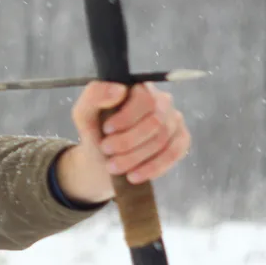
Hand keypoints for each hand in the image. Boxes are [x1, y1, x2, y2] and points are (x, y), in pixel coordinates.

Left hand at [57, 81, 190, 203]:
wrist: (102, 159)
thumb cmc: (95, 131)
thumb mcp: (84, 113)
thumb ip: (94, 95)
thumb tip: (119, 89)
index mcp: (139, 88)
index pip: (145, 99)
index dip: (126, 117)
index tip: (106, 130)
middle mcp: (161, 101)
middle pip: (155, 122)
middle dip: (127, 141)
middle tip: (106, 151)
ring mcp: (174, 120)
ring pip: (162, 140)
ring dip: (134, 157)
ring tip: (113, 166)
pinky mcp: (181, 140)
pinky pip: (173, 154)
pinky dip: (152, 168)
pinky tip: (133, 176)